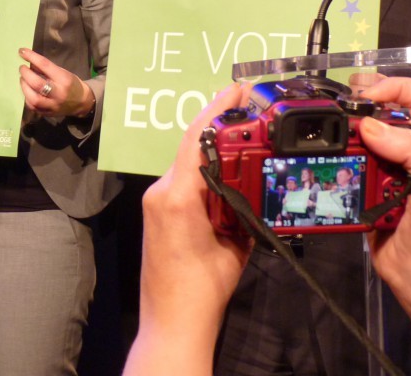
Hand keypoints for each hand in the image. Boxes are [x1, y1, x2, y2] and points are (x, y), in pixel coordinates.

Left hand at [18, 47, 94, 118]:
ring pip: (33, 98)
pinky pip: (32, 106)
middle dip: (26, 74)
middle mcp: (58, 93)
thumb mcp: (63, 72)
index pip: (45, 65)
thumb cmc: (71, 84)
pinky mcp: (47, 113)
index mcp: (64, 79)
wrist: (82, 103)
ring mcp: (53, 105)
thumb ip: (47, 68)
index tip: (22, 51)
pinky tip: (27, 90)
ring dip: (24, 86)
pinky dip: (26, 96)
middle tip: (22, 68)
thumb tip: (30, 61)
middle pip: (37, 84)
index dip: (31, 57)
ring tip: (23, 79)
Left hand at [125, 84, 252, 375]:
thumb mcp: (234, 244)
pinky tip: (230, 170)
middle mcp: (163, 191)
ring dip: (215, 148)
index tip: (236, 88)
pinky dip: (206, 171)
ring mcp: (157, 200)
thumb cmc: (201, 290)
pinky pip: (185, 180)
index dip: (217, 109)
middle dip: (220, 124)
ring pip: (190, 162)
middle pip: (194, 146)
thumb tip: (252, 180)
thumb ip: (240, 207)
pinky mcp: (158, 210)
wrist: (173, 322)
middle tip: (249, 106)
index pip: (198, 139)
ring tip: (247, 134)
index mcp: (177, 194)